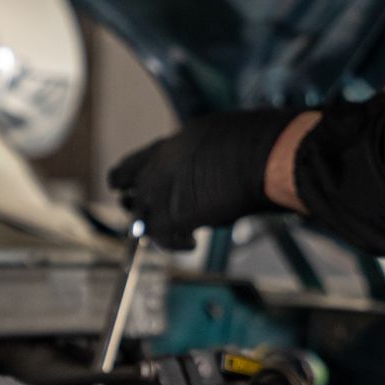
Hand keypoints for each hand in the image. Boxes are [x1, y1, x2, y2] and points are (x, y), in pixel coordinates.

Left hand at [108, 109, 301, 250]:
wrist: (260, 154)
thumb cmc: (254, 142)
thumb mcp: (216, 140)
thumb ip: (199, 159)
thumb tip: (203, 176)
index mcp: (168, 146)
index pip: (129, 167)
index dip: (125, 181)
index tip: (125, 191)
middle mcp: (157, 167)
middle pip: (126, 193)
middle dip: (135, 207)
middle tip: (147, 218)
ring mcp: (161, 191)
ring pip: (140, 219)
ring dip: (157, 229)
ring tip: (181, 234)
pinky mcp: (173, 214)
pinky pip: (161, 237)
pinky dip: (175, 244)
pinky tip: (192, 242)